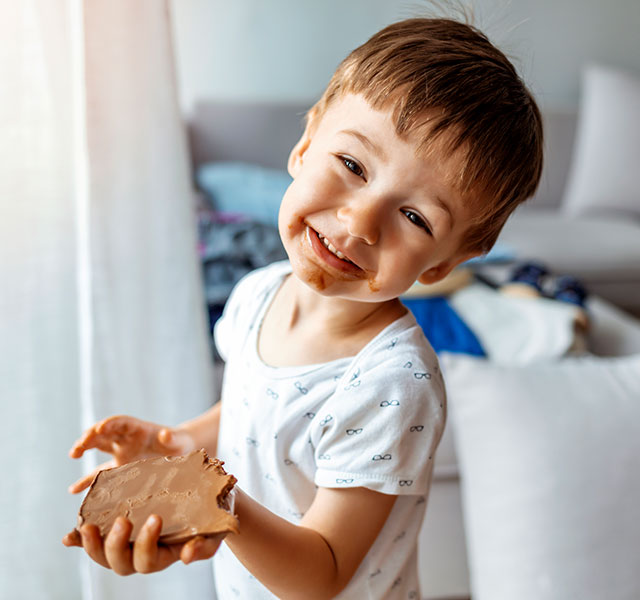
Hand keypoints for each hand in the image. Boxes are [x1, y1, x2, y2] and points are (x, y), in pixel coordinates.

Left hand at [62, 515, 223, 574]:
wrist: (212, 496)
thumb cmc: (217, 512)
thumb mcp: (218, 527)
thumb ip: (206, 545)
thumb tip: (187, 557)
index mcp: (166, 555)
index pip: (149, 560)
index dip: (147, 543)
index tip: (156, 518)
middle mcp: (144, 553)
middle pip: (121, 564)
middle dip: (116, 545)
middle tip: (122, 521)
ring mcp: (129, 541)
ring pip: (104, 556)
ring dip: (92, 545)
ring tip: (87, 527)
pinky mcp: (119, 526)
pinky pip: (96, 540)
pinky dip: (80, 541)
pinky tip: (69, 537)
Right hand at [68, 415, 195, 493]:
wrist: (179, 452)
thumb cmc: (179, 444)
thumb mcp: (178, 441)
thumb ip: (172, 438)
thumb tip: (165, 434)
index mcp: (138, 429)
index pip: (120, 422)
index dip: (110, 424)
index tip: (99, 429)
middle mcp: (126, 439)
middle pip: (104, 433)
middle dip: (90, 436)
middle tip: (79, 446)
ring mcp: (121, 453)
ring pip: (98, 448)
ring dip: (84, 448)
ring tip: (73, 454)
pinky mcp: (120, 468)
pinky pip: (101, 473)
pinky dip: (88, 480)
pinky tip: (74, 490)